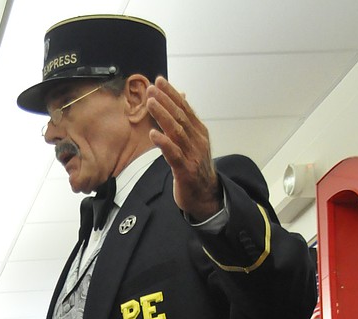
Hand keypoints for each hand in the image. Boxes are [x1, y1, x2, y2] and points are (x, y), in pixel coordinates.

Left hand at [145, 76, 220, 221]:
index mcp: (199, 132)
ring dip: (163, 116)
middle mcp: (198, 141)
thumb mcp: (192, 144)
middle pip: (180, 116)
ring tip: (151, 103)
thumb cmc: (195, 169)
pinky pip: (173, 154)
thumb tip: (179, 103)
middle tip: (152, 88)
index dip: (172, 94)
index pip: (185, 109)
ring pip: (177, 132)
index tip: (160, 81)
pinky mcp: (186, 171)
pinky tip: (153, 134)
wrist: (206, 197)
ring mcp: (193, 155)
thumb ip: (185, 126)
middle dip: (166, 100)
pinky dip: (164, 143)